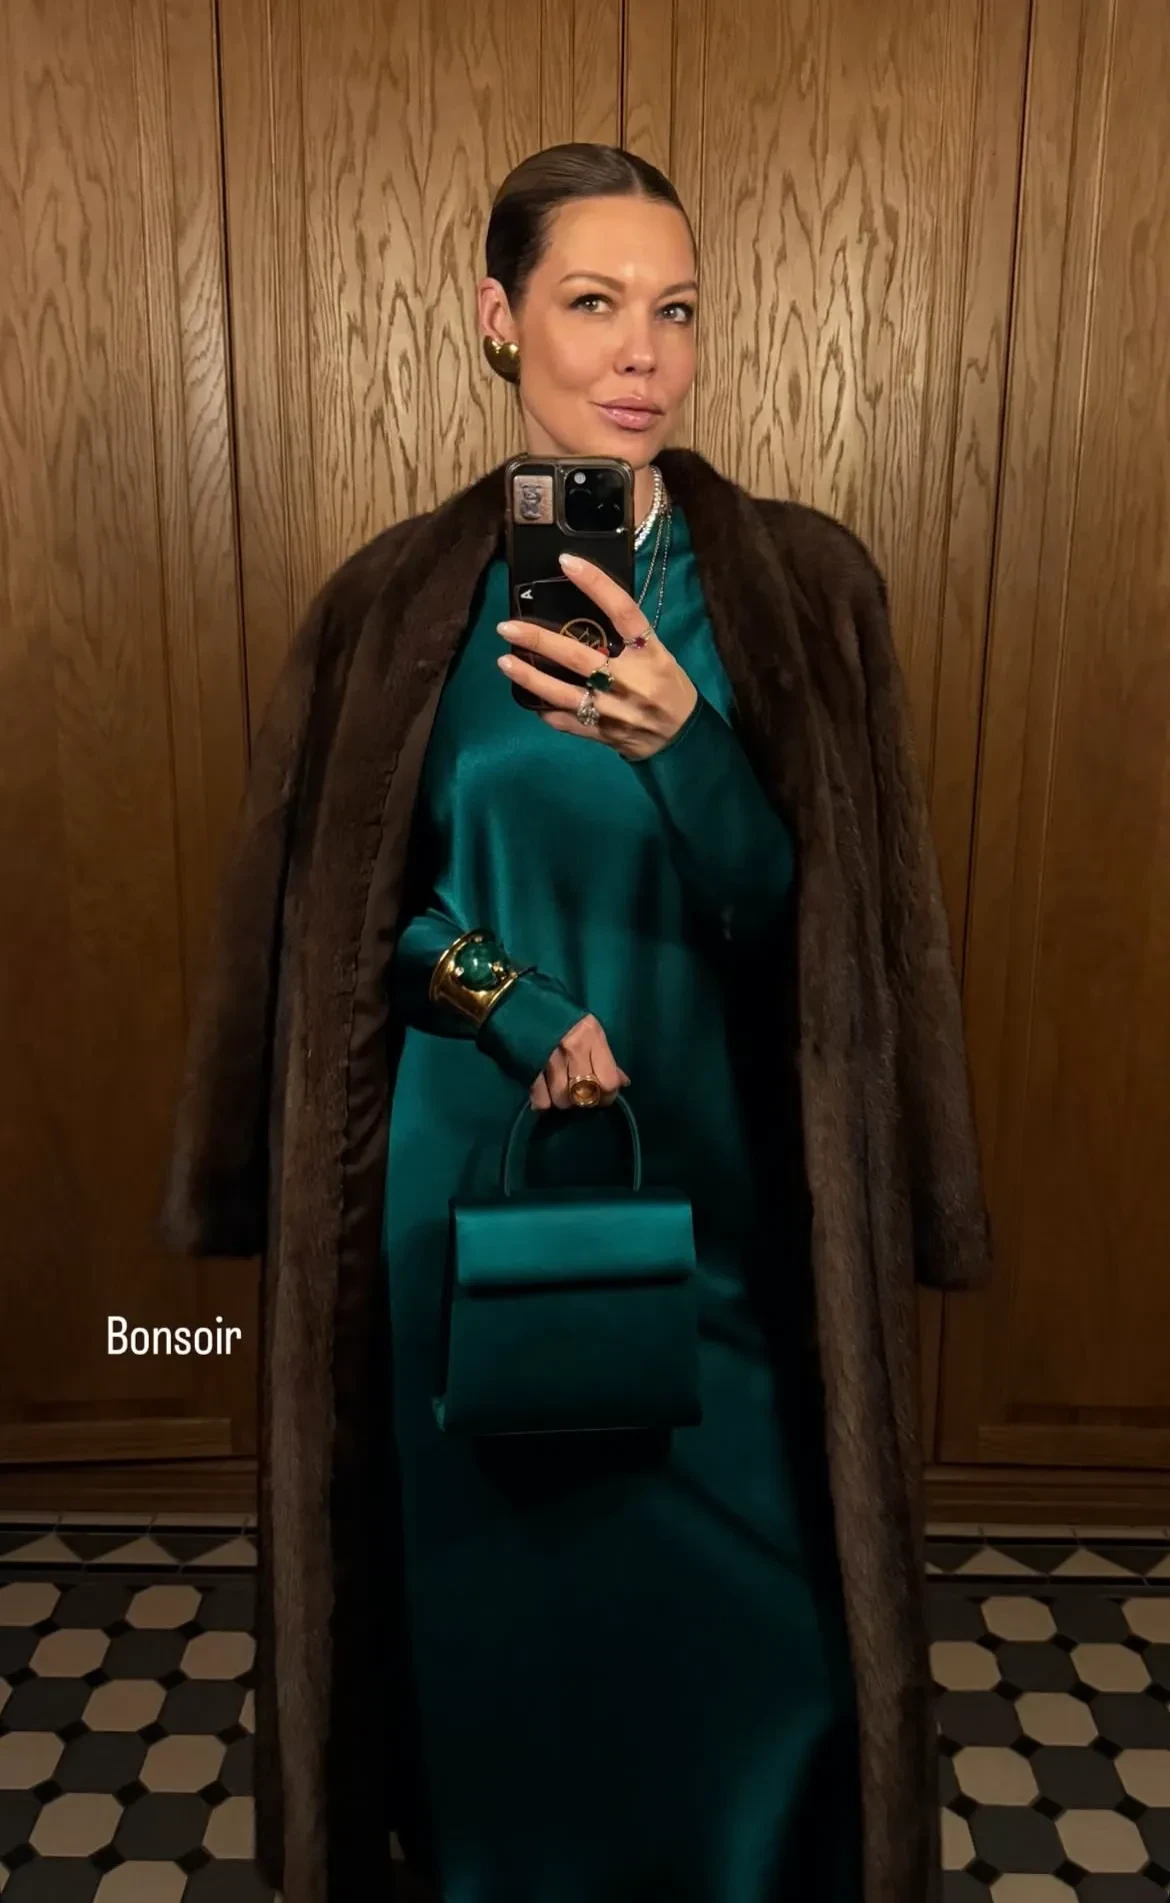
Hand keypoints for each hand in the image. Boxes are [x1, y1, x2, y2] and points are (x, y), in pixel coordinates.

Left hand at [496, 551, 698, 761]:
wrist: (681, 737)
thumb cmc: (668, 687)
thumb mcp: (657, 654)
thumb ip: (626, 637)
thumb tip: (583, 611)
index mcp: (648, 652)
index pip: (622, 610)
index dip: (595, 583)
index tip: (566, 562)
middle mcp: (628, 679)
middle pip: (576, 655)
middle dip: (538, 640)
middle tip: (507, 627)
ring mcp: (611, 710)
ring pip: (561, 693)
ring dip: (529, 677)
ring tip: (504, 661)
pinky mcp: (600, 732)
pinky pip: (563, 720)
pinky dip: (543, 708)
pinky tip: (527, 696)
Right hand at [530, 1012, 630, 1111]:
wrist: (518, 997)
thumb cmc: (558, 1012)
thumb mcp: (588, 1027)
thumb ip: (605, 1056)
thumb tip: (623, 1082)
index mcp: (592, 1036)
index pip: (608, 1082)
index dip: (608, 1095)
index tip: (602, 1094)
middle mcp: (573, 1048)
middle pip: (585, 1096)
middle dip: (585, 1100)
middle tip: (580, 1093)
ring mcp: (548, 1058)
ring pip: (563, 1100)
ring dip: (563, 1101)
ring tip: (561, 1091)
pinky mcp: (527, 1065)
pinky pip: (540, 1099)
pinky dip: (543, 1101)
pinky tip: (544, 1093)